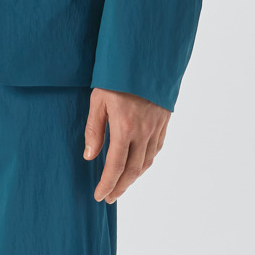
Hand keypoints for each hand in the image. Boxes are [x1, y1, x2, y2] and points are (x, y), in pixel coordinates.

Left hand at [83, 88, 169, 202]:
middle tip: (110, 197)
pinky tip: (139, 165)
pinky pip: (157, 148)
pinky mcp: (164, 121)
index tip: (99, 196)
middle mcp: (143, 132)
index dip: (107, 184)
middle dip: (121, 186)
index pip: (115, 166)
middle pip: (133, 170)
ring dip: (135, 177)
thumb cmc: (117, 77)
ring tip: (122, 185)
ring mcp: (156, 127)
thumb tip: (90, 157)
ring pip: (147, 161)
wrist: (147, 57)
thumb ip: (94, 130)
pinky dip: (147, 162)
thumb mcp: (98, 100)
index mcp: (125, 128)